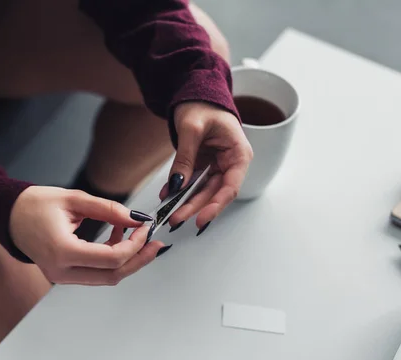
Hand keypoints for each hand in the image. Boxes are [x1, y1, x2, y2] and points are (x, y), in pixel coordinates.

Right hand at [9, 186, 163, 284]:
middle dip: (138, 259)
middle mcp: (61, 271)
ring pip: (106, 278)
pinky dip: (112, 260)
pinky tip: (118, 238)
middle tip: (155, 243)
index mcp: (63, 252)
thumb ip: (109, 210)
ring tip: (138, 237)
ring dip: (127, 260)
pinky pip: (95, 274)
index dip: (135, 244)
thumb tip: (136, 218)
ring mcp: (61, 277)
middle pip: (113, 275)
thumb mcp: (74, 199)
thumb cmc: (34, 205)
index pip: (112, 258)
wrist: (9, 216)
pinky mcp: (63, 275)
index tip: (144, 227)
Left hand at [161, 102, 252, 227]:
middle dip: (195, 207)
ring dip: (186, 203)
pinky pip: (192, 182)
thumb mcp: (191, 129)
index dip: (216, 205)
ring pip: (202, 191)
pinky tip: (167, 196)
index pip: (230, 186)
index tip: (201, 218)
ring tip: (170, 213)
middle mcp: (230, 163)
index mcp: (238, 153)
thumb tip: (177, 185)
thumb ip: (185, 158)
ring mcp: (216, 166)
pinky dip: (180, 190)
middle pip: (214, 193)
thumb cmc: (202, 105)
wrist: (196, 94)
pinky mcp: (204, 166)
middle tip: (176, 218)